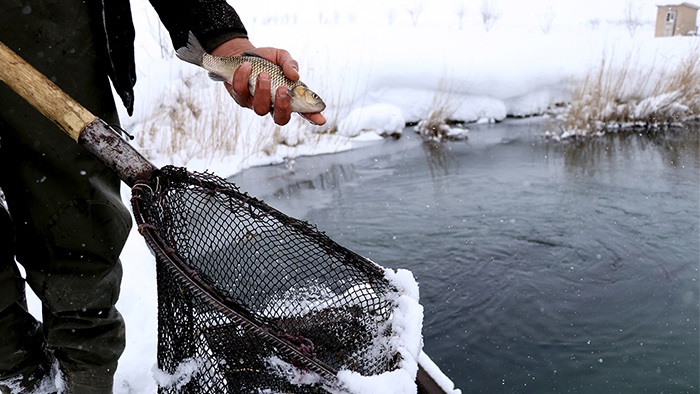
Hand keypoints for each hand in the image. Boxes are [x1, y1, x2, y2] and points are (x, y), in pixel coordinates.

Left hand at [211, 38, 325, 125]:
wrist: (242, 54)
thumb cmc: (266, 60)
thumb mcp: (281, 57)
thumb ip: (290, 64)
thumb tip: (294, 76)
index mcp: (288, 96)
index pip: (303, 110)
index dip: (312, 117)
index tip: (321, 119)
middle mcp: (273, 104)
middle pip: (280, 118)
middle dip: (283, 106)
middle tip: (283, 89)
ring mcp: (256, 104)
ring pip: (260, 109)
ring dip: (263, 91)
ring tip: (263, 74)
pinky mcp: (240, 98)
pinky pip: (241, 92)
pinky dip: (243, 78)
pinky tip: (246, 66)